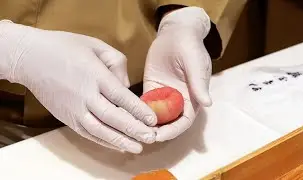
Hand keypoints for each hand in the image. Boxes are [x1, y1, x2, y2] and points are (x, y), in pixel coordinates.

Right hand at [0, 20, 156, 153]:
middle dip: (134, 129)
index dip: (138, 110)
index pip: (121, 97)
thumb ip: (117, 63)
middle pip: (113, 117)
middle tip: (152, 138)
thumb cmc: (65, 48)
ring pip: (100, 130)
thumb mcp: (96, 45)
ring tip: (138, 147)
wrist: (31, 58)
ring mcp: (74, 109)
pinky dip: (104, 141)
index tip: (153, 120)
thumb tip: (126, 86)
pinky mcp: (67, 118)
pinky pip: (87, 133)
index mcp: (95, 75)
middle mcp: (85, 95)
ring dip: (120, 140)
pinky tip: (118, 145)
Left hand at [143, 7, 212, 141]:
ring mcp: (164, 96)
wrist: (175, 33)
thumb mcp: (196, 63)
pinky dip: (137, 110)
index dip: (173, 130)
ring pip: (155, 116)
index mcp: (193, 98)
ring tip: (131, 128)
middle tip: (140, 135)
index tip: (159, 135)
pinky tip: (126, 114)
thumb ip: (199, 83)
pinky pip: (144, 103)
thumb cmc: (190, 47)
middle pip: (168, 123)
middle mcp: (178, 101)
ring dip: (145, 123)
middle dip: (156, 131)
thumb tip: (207, 103)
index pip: (184, 121)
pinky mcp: (151, 89)